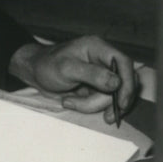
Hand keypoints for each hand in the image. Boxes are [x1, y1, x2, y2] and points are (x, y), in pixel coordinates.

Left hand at [8, 35, 138, 123]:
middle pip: (121, 83)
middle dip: (107, 100)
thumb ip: (92, 74)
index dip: (128, 83)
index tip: (122, 103)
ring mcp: (101, 75)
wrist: (34, 73)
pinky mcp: (96, 87)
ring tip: (69, 102)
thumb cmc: (47, 65)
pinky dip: (88, 106)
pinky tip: (71, 102)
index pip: (124, 63)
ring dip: (93, 104)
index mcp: (98, 48)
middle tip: (98, 113)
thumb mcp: (67, 68)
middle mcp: (103, 60)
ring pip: (111, 95)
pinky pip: (101, 101)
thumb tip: (117, 83)